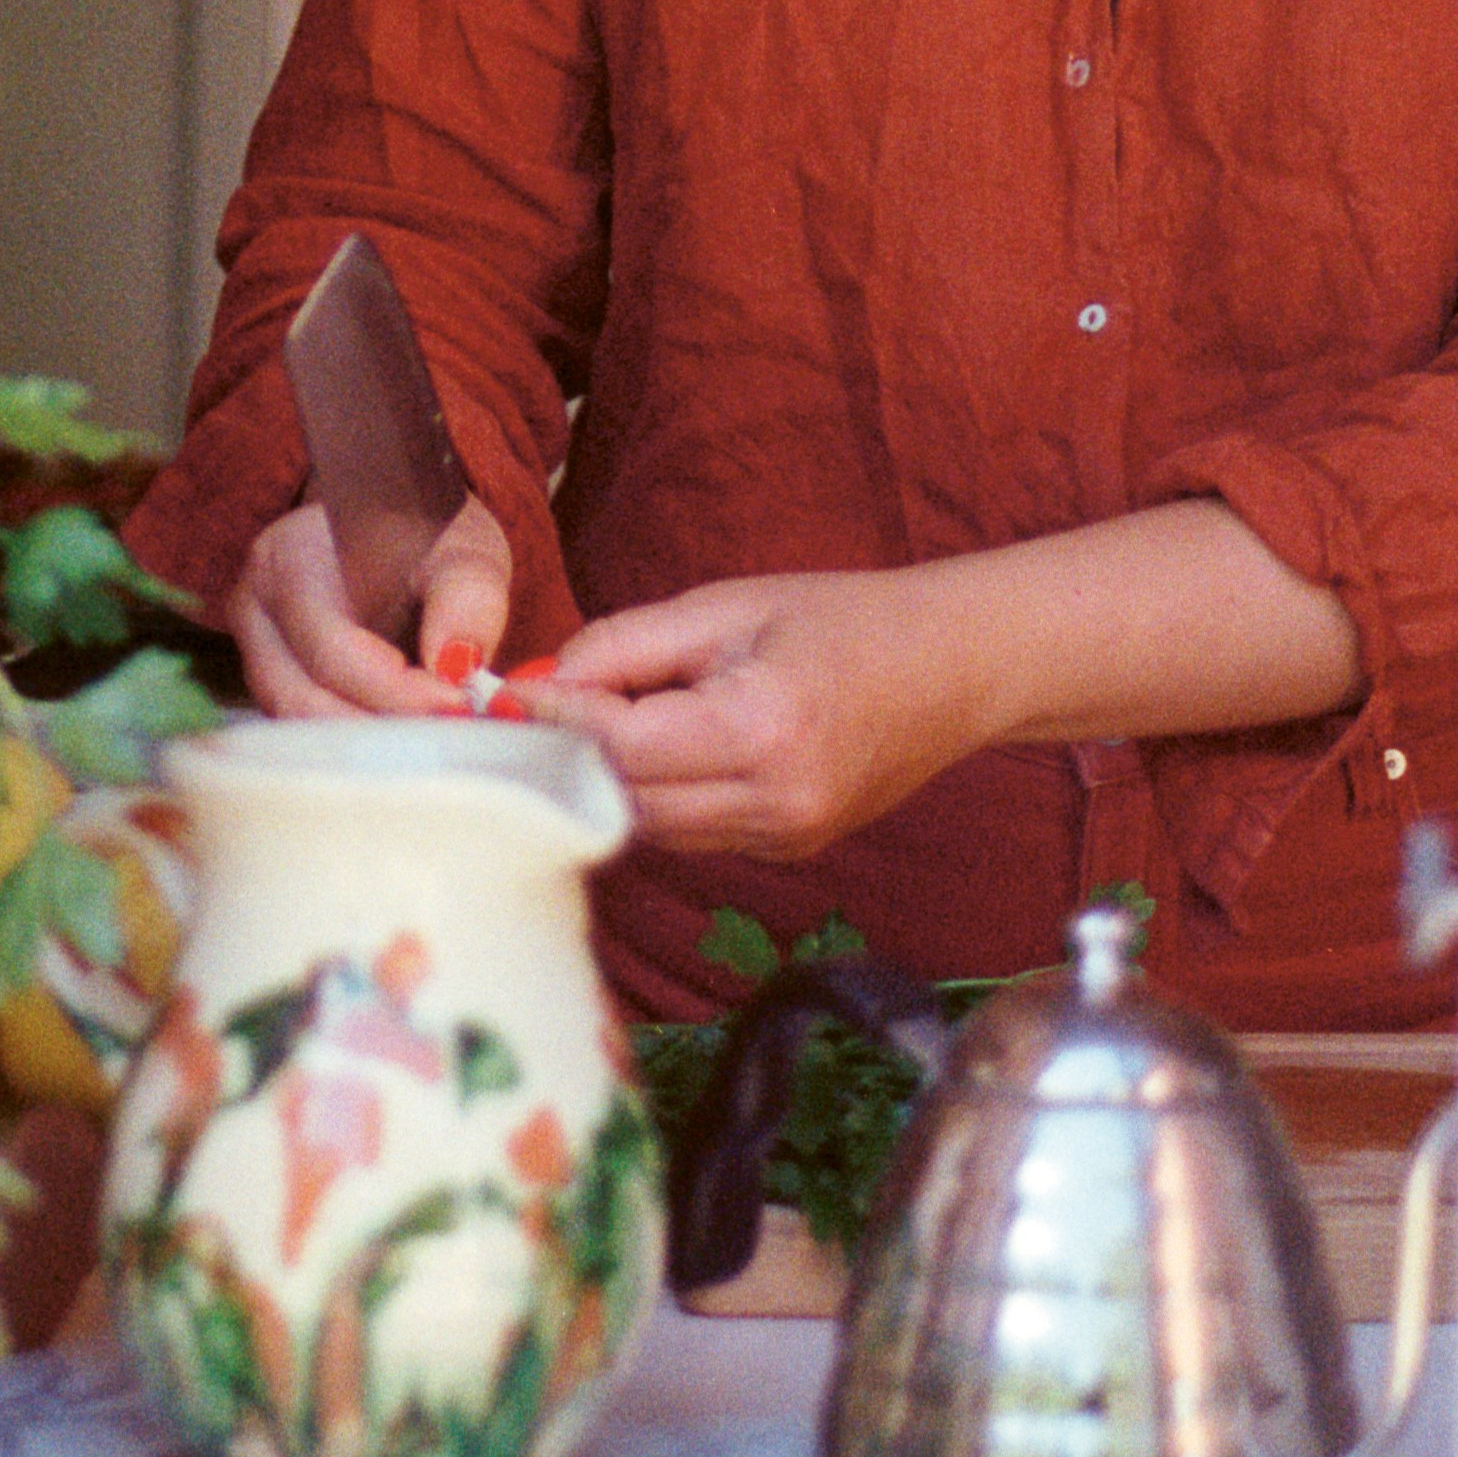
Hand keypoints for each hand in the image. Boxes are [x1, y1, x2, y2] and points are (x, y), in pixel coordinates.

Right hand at [232, 495, 518, 721]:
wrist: (390, 516)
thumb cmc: (424, 532)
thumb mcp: (462, 551)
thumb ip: (467, 603)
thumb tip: (458, 672)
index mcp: (288, 564)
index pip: (333, 653)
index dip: (397, 692)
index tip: (458, 705)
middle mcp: (253, 610)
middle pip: (304, 700)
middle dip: (381, 730)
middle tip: (449, 734)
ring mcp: (254, 649)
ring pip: (298, 723)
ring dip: (367, 743)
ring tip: (431, 736)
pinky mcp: (272, 678)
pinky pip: (305, 725)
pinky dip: (356, 738)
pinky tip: (405, 735)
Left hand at [540, 564, 998, 860]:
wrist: (955, 668)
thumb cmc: (845, 618)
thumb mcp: (726, 607)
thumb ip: (626, 646)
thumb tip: (541, 680)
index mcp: (762, 731)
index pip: (620, 746)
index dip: (553, 717)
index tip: (503, 689)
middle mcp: (775, 802)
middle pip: (624, 798)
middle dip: (572, 750)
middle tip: (532, 704)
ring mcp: (786, 837)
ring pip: (650, 825)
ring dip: (611, 776)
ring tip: (598, 716)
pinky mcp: (787, 849)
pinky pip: (689, 831)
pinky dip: (656, 793)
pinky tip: (658, 746)